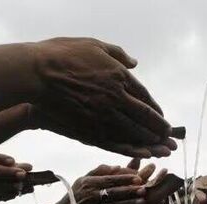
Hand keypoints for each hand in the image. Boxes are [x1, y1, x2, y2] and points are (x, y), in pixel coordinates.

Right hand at [28, 37, 175, 157]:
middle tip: (170, 139)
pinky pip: (115, 142)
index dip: (156, 111)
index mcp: (119, 76)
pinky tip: (142, 154)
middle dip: (159, 130)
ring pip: (133, 132)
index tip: (163, 119)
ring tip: (162, 150)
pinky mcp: (88, 128)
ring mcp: (103, 115)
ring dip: (150, 142)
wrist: (35, 74)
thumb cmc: (62, 55)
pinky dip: (130, 149)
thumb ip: (118, 54)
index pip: (145, 98)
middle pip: (144, 118)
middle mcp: (116, 97)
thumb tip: (134, 62)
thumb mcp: (94, 45)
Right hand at [56, 164, 145, 203]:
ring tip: (143, 200)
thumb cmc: (76, 194)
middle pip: (114, 192)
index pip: (109, 179)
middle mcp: (91, 196)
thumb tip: (117, 166)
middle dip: (129, 190)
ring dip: (130, 203)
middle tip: (144, 188)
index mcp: (89, 184)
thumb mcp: (83, 179)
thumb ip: (99, 171)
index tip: (137, 177)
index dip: (124, 178)